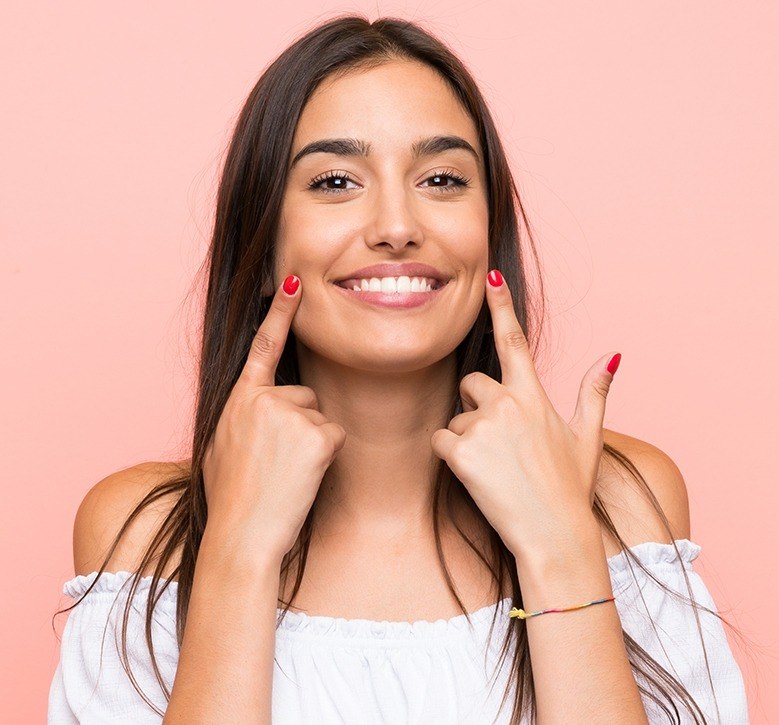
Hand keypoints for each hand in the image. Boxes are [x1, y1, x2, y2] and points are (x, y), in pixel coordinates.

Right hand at [202, 274, 346, 561]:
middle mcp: (264, 398)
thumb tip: (260, 408)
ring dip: (311, 443)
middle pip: (304, 395)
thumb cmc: (232, 497)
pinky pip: (334, 435)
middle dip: (298, 425)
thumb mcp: (224, 446)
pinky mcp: (316, 434)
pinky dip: (326, 457)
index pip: (263, 346)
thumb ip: (244, 416)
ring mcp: (290, 413)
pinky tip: (303, 476)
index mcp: (239, 398)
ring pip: (320, 417)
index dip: (279, 311)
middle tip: (276, 463)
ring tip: (285, 472)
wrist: (240, 534)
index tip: (291, 279)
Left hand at [430, 269, 620, 561]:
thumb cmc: (570, 488)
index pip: (514, 341)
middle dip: (477, 404)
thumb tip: (613, 356)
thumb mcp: (587, 437)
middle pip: (472, 383)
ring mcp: (484, 427)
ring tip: (496, 469)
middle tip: (497, 440)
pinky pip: (441, 442)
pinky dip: (451, 457)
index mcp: (535, 396)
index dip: (502, 307)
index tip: (490, 278)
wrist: (554, 534)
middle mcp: (507, 403)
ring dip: (467, 438)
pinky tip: (476, 477)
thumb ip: (594, 393)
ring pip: (457, 418)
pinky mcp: (462, 453)